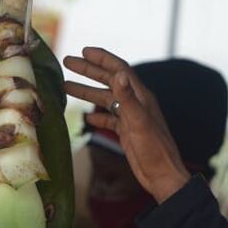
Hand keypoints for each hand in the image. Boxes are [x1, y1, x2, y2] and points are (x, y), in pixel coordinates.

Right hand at [63, 47, 190, 202]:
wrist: (162, 176)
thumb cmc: (154, 150)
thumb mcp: (139, 122)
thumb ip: (127, 98)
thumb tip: (119, 73)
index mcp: (140, 97)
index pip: (119, 69)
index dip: (102, 58)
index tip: (83, 51)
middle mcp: (136, 104)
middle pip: (110, 80)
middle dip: (89, 71)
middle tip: (67, 62)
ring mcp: (131, 118)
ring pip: (106, 99)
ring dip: (87, 92)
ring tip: (65, 86)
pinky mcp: (128, 132)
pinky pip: (110, 119)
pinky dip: (98, 116)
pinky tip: (87, 118)